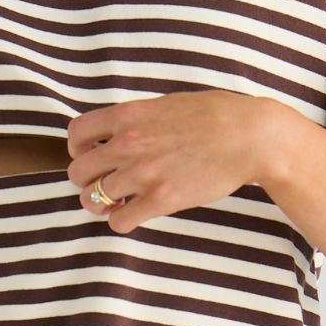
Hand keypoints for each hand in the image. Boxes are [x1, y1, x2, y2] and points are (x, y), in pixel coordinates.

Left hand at [65, 90, 277, 233]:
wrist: (249, 136)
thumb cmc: (215, 115)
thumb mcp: (166, 104)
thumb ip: (138, 119)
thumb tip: (118, 133)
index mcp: (128, 116)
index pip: (77, 134)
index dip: (78, 148)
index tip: (89, 155)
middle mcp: (128, 144)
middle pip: (79, 171)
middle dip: (87, 180)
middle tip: (101, 183)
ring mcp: (143, 173)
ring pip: (93, 198)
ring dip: (101, 204)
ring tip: (115, 203)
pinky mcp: (160, 199)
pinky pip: (119, 220)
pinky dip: (120, 221)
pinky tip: (131, 214)